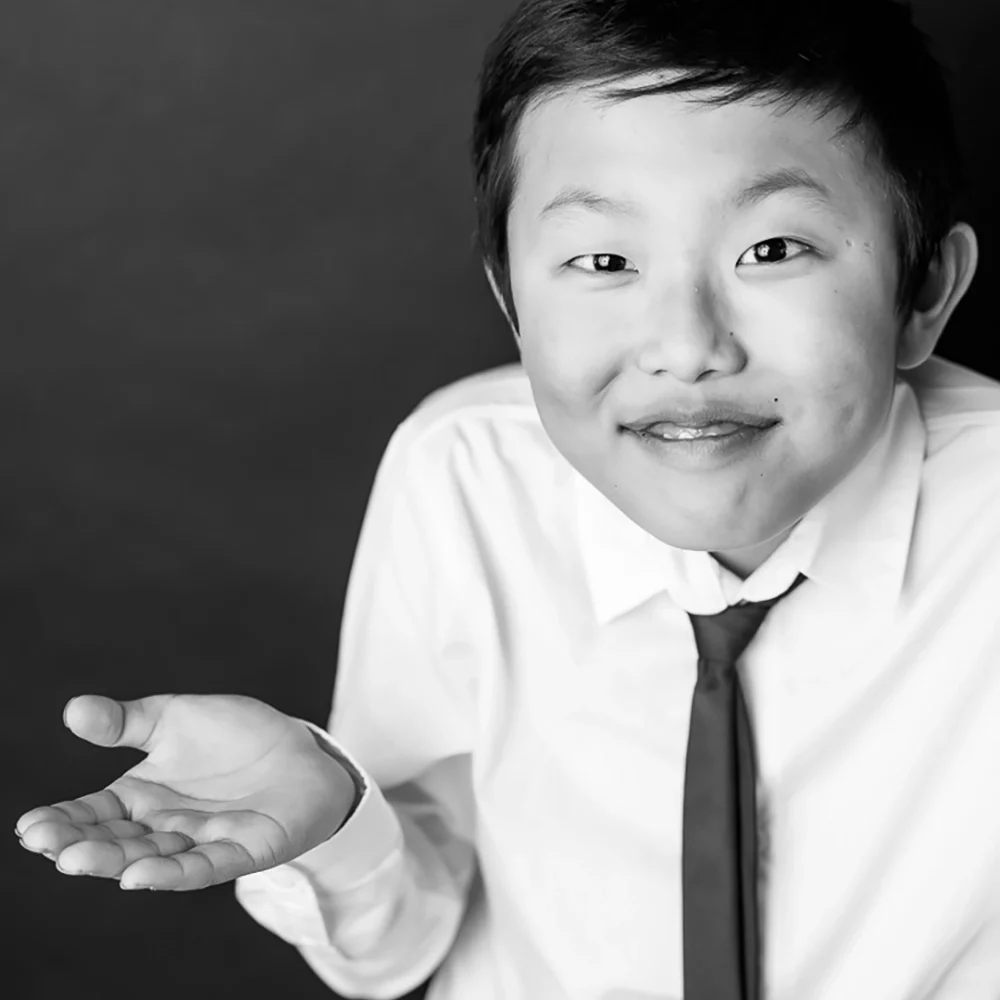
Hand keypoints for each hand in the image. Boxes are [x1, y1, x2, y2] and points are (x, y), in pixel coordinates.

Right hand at [14, 693, 357, 890]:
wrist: (301, 749)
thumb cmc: (236, 735)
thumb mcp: (176, 717)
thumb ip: (127, 720)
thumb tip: (73, 709)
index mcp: (142, 795)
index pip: (92, 814)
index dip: (61, 821)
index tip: (30, 825)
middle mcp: (164, 825)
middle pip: (113, 841)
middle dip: (78, 844)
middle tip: (44, 842)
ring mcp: (200, 842)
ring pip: (149, 858)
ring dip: (113, 861)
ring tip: (76, 860)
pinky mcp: (239, 851)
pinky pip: (201, 867)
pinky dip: (170, 874)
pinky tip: (138, 877)